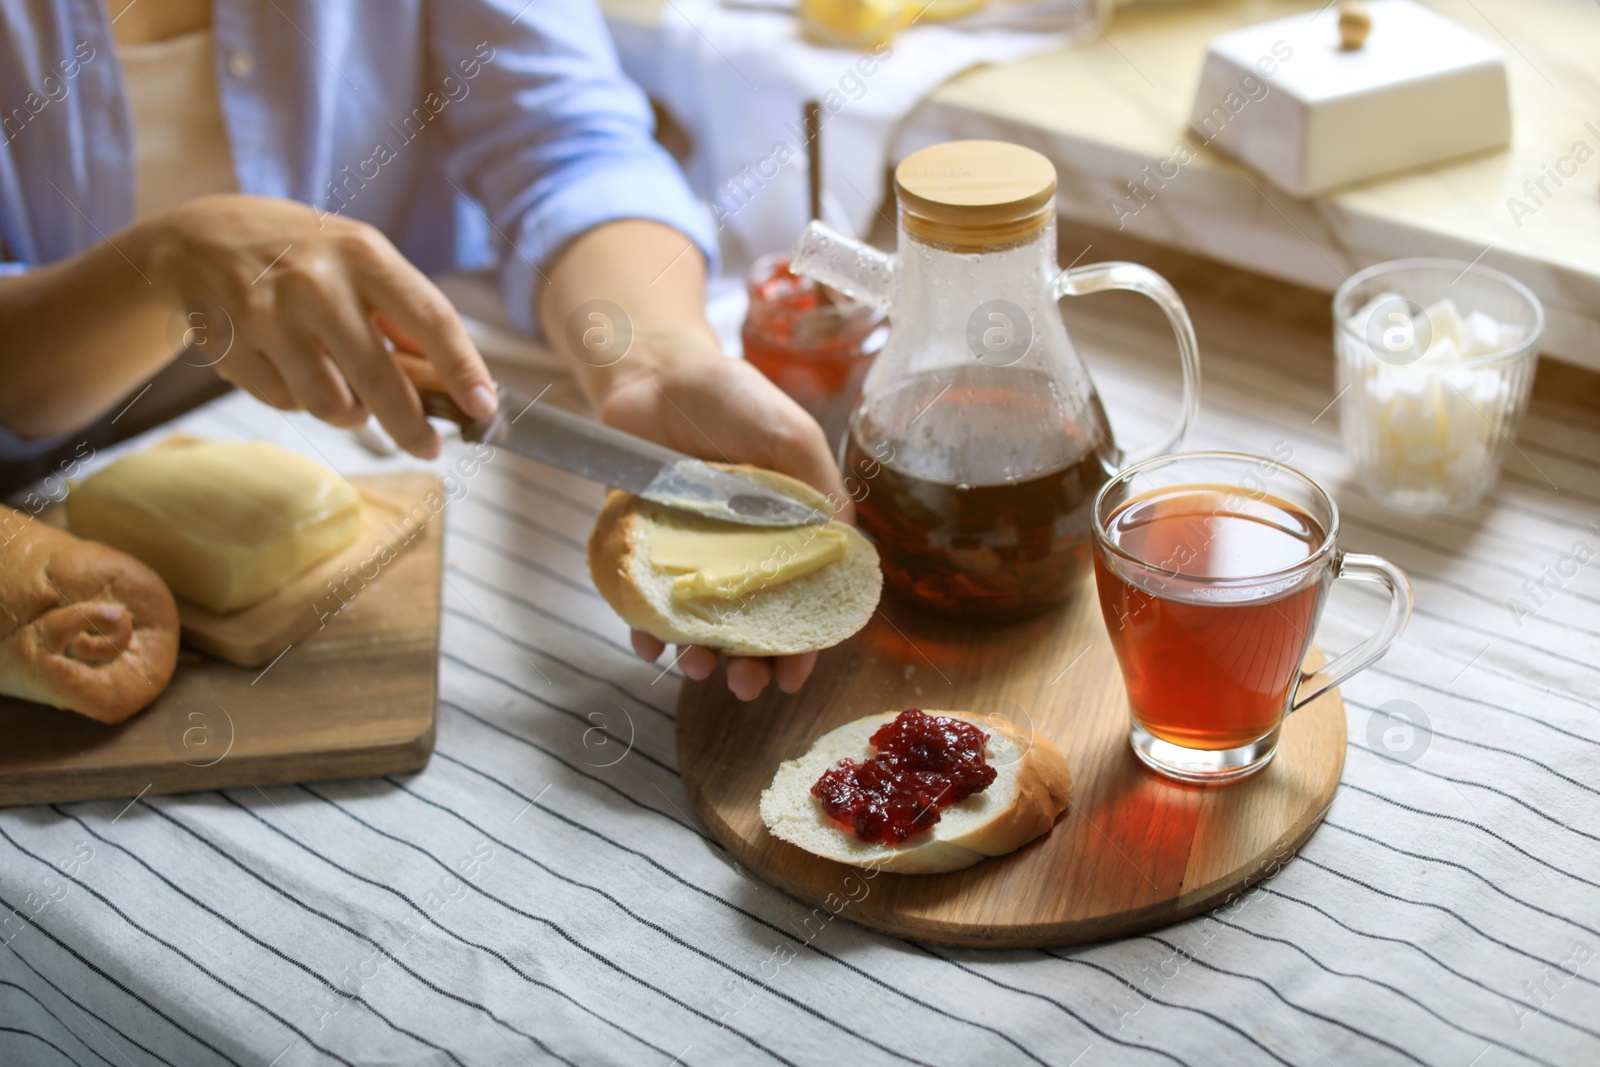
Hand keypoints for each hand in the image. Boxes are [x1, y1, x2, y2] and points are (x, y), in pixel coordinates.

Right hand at [148, 195, 495, 455]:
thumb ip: (402, 313)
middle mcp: (316, 282)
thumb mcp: (357, 257)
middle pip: (379, 378)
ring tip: (351, 398)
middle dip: (411, 426)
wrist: (196, 240)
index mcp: (362, 254)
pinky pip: (285, 402)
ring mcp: (268, 314)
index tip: (484, 407)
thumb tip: (454, 379)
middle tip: (429, 448)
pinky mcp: (232, 345)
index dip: (462, 369)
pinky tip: (294, 372)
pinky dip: (300, 401)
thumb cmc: (300, 253)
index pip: (430, 318)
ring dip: (350, 414)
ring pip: (330, 402)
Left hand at [599, 344, 849, 701]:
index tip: (796, 673)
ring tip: (698, 668)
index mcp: (789, 531)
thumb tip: (849, 548)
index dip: (806, 643)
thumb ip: (818, 486)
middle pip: (754, 626)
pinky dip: (647, 630)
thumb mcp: (789, 433)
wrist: (652, 373)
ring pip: (701, 624)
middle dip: (753, 665)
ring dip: (703, 657)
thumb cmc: (730, 396)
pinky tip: (648, 645)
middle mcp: (743, 552)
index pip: (806, 601)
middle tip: (746, 686)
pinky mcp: (643, 550)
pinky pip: (645, 602)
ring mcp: (693, 554)